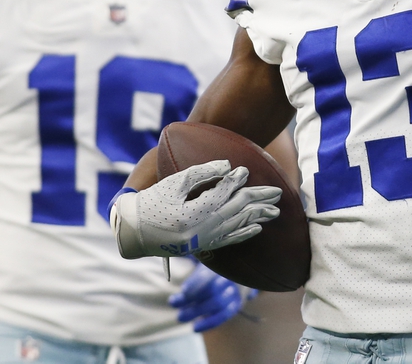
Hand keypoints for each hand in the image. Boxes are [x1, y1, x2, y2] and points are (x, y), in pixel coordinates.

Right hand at [110, 160, 281, 259]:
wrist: (133, 231)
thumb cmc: (151, 201)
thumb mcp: (174, 182)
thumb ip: (202, 173)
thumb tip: (228, 166)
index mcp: (192, 214)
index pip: (223, 195)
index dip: (236, 182)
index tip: (245, 171)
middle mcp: (201, 230)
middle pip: (236, 211)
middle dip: (258, 200)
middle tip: (278, 192)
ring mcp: (203, 240)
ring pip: (236, 227)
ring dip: (257, 217)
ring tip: (276, 210)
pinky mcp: (202, 246)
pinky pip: (228, 240)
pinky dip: (244, 233)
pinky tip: (258, 228)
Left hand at [169, 264, 257, 331]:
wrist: (230, 268)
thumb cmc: (210, 262)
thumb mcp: (201, 257)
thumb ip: (187, 257)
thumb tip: (171, 259)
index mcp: (221, 261)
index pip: (209, 274)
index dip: (196, 284)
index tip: (182, 291)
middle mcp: (230, 275)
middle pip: (213, 290)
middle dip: (191, 299)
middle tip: (173, 303)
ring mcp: (235, 289)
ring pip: (218, 303)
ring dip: (197, 311)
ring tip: (180, 316)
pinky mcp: (237, 303)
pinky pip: (225, 315)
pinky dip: (210, 323)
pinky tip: (195, 328)